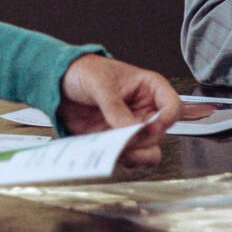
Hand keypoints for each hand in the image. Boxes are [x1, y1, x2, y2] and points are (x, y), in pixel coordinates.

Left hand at [57, 54, 192, 165]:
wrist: (58, 84)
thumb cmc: (83, 72)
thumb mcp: (99, 83)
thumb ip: (115, 107)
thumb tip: (129, 130)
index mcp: (149, 88)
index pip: (174, 107)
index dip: (166, 119)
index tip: (150, 127)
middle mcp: (145, 111)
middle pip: (161, 135)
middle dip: (143, 140)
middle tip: (123, 137)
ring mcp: (131, 128)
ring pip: (149, 152)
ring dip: (135, 155)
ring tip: (116, 148)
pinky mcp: (116, 142)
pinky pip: (129, 158)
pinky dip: (120, 159)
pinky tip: (105, 151)